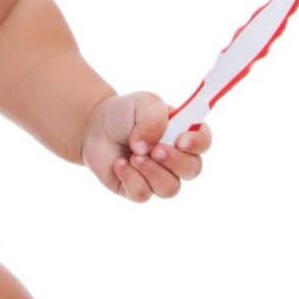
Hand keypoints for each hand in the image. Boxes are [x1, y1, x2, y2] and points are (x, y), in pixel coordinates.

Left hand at [79, 92, 211, 202]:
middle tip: (155, 150)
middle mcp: (176, 158)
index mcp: (183, 133)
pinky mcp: (140, 190)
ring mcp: (159, 176)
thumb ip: (153, 119)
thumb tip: (148, 147)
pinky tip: (119, 164)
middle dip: (174, 161)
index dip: (198, 143)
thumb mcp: (142, 104)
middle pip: (192, 170)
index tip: (181, 140)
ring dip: (151, 171)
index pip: (204, 142)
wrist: (95, 128)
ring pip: (170, 188)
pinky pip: (143, 194)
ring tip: (133, 156)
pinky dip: (130, 178)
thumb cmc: (125, 114)